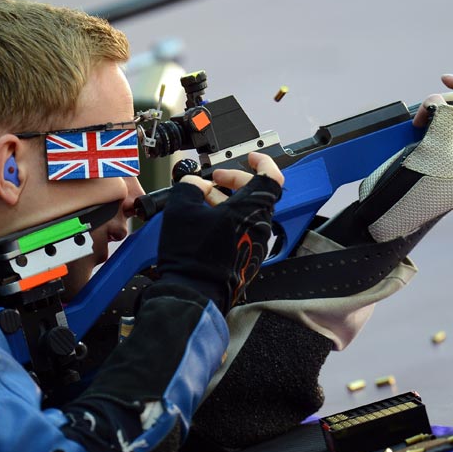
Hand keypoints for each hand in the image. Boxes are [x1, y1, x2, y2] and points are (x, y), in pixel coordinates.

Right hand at [154, 153, 282, 311]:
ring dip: (226, 201)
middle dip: (234, 181)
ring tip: (201, 200)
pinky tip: (204, 222)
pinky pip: (242, 231)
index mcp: (251, 210)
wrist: (193, 294)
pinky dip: (227, 220)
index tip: (251, 158)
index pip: (271, 178)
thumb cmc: (191, 256)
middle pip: (256, 195)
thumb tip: (193, 184)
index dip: (263, 163)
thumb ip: (189, 187)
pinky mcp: (247, 259)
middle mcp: (260, 227)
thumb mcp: (181, 209)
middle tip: (214, 179)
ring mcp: (255, 246)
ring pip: (247, 213)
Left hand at [356, 75, 452, 242]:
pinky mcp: (441, 148)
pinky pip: (442, 108)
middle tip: (436, 96)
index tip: (450, 82)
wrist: (395, 216)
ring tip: (422, 121)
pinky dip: (429, 105)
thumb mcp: (445, 166)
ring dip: (438, 101)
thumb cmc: (415, 192)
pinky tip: (418, 122)